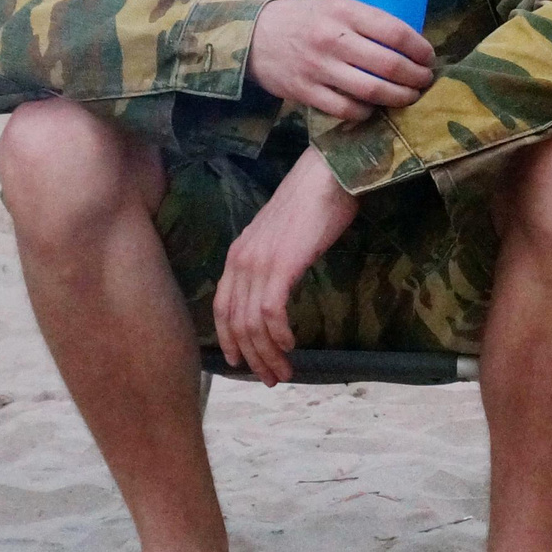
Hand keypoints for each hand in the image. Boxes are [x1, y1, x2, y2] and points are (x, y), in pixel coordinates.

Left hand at [214, 151, 360, 383]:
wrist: (329, 173)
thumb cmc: (314, 202)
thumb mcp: (282, 236)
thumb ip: (273, 261)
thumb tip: (280, 287)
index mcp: (238, 254)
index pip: (222, 308)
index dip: (229, 340)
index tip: (243, 363)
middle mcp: (241, 260)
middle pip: (236, 323)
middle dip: (253, 357)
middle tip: (272, 378)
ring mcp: (259, 262)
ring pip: (252, 324)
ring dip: (268, 354)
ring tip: (284, 371)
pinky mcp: (281, 264)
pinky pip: (271, 312)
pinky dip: (279, 335)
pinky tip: (291, 345)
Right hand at [249, 0, 434, 121]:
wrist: (253, 37)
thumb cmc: (304, 20)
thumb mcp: (335, 6)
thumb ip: (367, 19)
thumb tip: (411, 40)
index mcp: (344, 11)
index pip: (396, 32)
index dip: (420, 49)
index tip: (429, 57)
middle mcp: (333, 38)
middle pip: (389, 65)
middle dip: (416, 78)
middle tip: (425, 81)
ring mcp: (318, 67)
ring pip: (372, 90)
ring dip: (399, 98)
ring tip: (409, 97)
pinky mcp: (305, 91)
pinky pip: (346, 109)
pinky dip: (367, 112)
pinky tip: (374, 107)